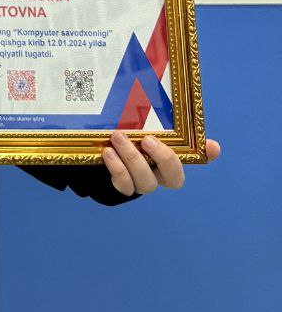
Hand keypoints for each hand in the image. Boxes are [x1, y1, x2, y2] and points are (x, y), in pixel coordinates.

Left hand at [101, 131, 221, 196]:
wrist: (99, 153)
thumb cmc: (128, 138)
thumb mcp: (143, 128)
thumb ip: (164, 126)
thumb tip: (207, 138)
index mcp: (168, 163)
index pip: (193, 159)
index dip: (204, 156)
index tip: (212, 145)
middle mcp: (158, 176)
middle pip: (172, 178)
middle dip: (163, 158)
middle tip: (148, 139)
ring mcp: (140, 183)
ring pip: (146, 181)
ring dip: (132, 159)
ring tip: (118, 137)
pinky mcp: (121, 186)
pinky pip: (123, 184)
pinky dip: (117, 168)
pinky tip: (109, 152)